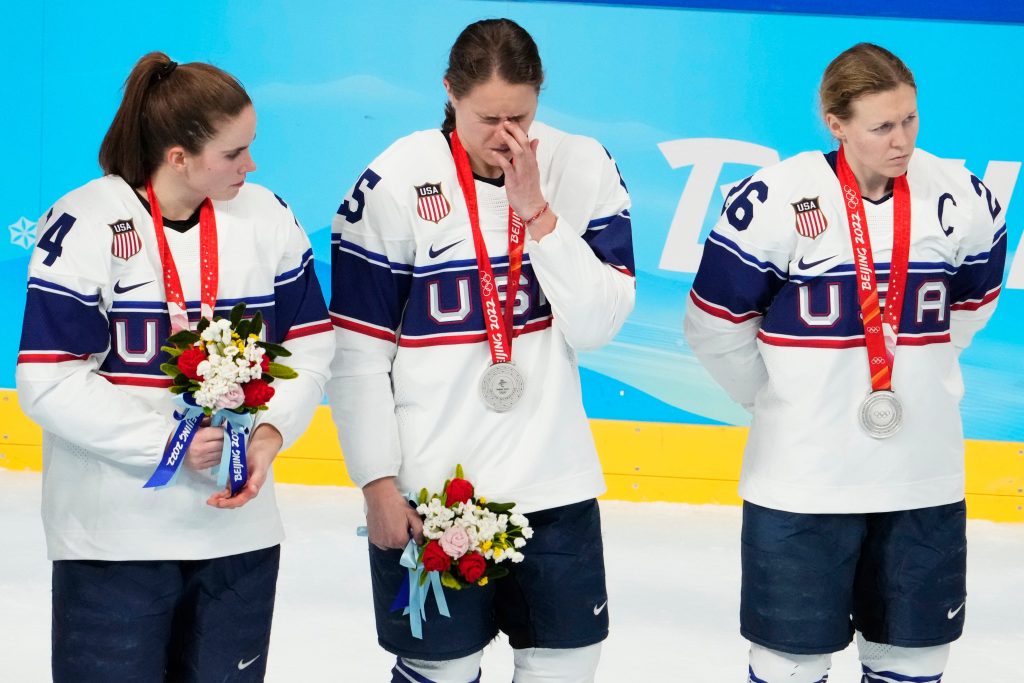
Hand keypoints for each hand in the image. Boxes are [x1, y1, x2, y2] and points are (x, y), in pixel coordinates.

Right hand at [183, 418, 223, 470]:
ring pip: (221, 454)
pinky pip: (216, 462)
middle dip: (226, 439)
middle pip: (223, 444)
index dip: (225, 430)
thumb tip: (222, 421)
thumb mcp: (194, 424)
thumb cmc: (182, 434)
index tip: (225, 428)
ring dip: (224, 448)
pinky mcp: (200, 467)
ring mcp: (201, 460)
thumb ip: (208, 421)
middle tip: (227, 436)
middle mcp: (201, 449)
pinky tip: (218, 451)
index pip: (220, 433)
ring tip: (223, 443)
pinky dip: (219, 456)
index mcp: (199, 436)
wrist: (169, 449)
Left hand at [207, 423, 282, 508]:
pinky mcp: (236, 483)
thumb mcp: (259, 469)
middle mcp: (246, 491)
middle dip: (222, 503)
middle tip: (211, 502)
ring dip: (220, 500)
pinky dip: (221, 494)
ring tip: (211, 500)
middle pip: (234, 502)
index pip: (241, 500)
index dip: (230, 503)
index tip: (221, 503)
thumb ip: (256, 480)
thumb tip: (252, 491)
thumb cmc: (261, 460)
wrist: (259, 451)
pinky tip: (215, 494)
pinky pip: (228, 491)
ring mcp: (241, 487)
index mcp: (253, 489)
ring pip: (230, 498)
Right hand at [362, 477, 423, 549]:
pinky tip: (384, 526)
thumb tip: (420, 543)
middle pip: (399, 545)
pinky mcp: (372, 538)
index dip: (409, 536)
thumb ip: (419, 531)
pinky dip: (384, 537)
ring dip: (392, 538)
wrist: (380, 497)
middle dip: (401, 537)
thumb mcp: (413, 515)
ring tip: (391, 524)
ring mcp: (379, 542)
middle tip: (399, 523)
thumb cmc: (398, 505)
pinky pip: (381, 542)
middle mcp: (389, 544)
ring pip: (390, 544)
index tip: (407, 527)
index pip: (408, 545)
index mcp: (400, 540)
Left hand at [494, 122, 555, 239]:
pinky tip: (493, 152)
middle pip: (524, 143)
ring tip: (501, 132)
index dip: (519, 130)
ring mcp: (522, 172)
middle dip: (515, 131)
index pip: (527, 141)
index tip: (511, 122)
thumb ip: (533, 154)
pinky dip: (501, 158)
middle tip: (506, 122)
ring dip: (509, 141)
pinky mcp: (514, 180)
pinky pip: (508, 167)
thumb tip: (535, 139)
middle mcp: (528, 164)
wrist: (532, 206)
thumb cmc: (530, 188)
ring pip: (518, 152)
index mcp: (532, 161)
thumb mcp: (534, 169)